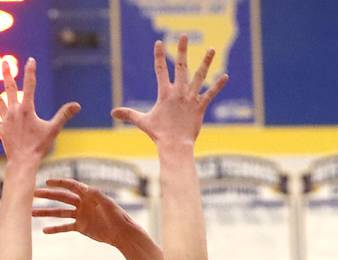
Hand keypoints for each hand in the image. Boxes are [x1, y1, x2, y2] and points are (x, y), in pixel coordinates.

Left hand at [0, 57, 79, 161]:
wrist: (24, 161)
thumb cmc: (39, 146)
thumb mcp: (53, 129)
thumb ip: (64, 115)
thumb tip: (77, 105)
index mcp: (27, 108)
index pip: (30, 85)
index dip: (31, 71)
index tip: (31, 60)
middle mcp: (14, 111)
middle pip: (10, 88)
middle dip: (7, 74)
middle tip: (3, 62)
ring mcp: (6, 120)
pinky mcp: (1, 130)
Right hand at [32, 178, 125, 242]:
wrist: (121, 233)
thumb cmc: (117, 216)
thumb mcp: (107, 203)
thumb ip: (96, 195)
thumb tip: (86, 188)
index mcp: (88, 194)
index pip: (70, 185)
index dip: (58, 183)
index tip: (46, 181)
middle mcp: (82, 203)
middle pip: (61, 197)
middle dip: (48, 195)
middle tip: (33, 194)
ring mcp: (80, 215)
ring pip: (60, 212)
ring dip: (47, 212)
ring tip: (32, 213)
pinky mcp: (81, 227)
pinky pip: (65, 227)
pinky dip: (55, 229)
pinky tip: (44, 230)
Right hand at [111, 35, 227, 144]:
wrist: (174, 146)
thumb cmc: (159, 134)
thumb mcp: (142, 122)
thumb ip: (129, 114)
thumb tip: (112, 113)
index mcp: (165, 93)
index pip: (160, 70)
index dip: (159, 56)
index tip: (159, 42)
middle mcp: (179, 92)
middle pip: (181, 67)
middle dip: (182, 50)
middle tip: (183, 35)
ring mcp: (190, 99)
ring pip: (199, 77)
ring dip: (206, 62)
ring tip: (211, 49)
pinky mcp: (200, 107)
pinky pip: (210, 94)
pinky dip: (218, 86)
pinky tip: (225, 76)